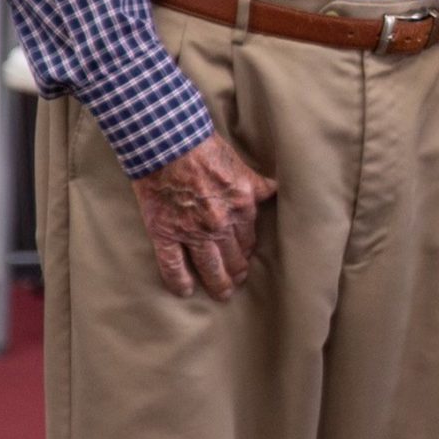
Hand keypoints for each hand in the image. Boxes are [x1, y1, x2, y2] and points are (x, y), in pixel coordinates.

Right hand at [131, 133, 279, 300]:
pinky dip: (180, 282)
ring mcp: (192, 232)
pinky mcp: (166, 234)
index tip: (245, 258)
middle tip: (236, 282)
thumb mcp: (240, 165)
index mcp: (241, 207)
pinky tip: (185, 292)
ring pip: (209, 267)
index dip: (247, 251)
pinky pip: (174, 266)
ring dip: (217, 284)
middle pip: (232, 257)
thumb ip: (256, 184)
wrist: (169, 145)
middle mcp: (220, 224)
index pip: (248, 239)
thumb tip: (272, 190)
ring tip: (221, 294)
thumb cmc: (204, 149)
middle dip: (236, 272)